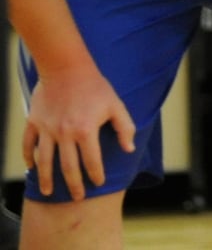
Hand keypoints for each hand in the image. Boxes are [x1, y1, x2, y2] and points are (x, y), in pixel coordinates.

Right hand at [23, 67, 135, 200]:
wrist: (66, 67)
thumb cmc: (95, 86)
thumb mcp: (116, 105)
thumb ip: (124, 127)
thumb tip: (129, 149)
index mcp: (86, 131)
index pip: (92, 161)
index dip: (96, 174)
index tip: (99, 183)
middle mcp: (65, 134)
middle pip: (68, 167)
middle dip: (73, 184)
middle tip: (77, 197)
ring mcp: (47, 129)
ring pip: (44, 160)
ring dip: (46, 178)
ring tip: (48, 192)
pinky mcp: (34, 122)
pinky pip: (28, 144)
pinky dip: (28, 157)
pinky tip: (31, 167)